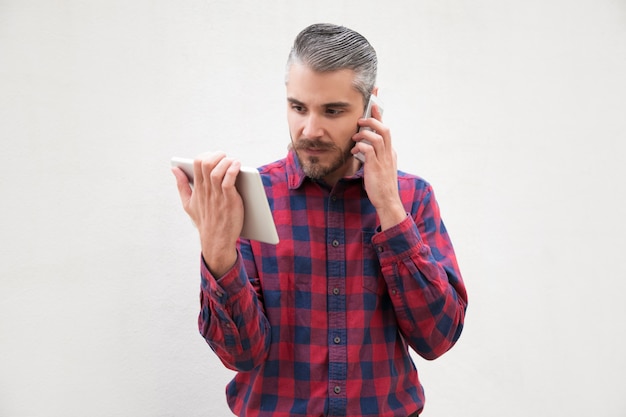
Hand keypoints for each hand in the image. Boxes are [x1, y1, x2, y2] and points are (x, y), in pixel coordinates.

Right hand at [172, 152, 243, 276]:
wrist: (216, 241)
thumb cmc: (205, 221)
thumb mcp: (188, 203)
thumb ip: (181, 185)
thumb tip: (174, 169)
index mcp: (198, 188)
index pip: (197, 163)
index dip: (206, 155)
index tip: (214, 156)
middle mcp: (207, 190)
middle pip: (206, 163)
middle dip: (217, 155)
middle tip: (226, 158)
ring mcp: (217, 196)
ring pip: (217, 171)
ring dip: (226, 162)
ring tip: (233, 161)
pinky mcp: (229, 201)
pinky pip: (229, 181)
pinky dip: (233, 170)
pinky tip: (238, 166)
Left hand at [352, 105, 405, 229]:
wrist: (387, 201)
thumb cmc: (381, 186)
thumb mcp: (379, 168)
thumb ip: (373, 156)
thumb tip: (362, 147)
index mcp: (390, 152)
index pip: (386, 130)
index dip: (380, 116)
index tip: (374, 103)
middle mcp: (389, 153)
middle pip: (385, 129)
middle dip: (373, 119)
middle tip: (361, 118)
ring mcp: (384, 160)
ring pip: (378, 136)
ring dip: (365, 133)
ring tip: (355, 136)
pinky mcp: (376, 166)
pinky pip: (368, 149)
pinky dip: (360, 146)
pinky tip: (354, 150)